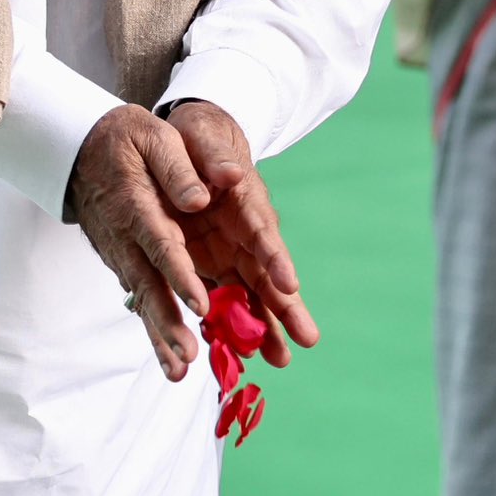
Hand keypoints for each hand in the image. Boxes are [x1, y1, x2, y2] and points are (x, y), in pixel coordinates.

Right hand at [68, 105, 211, 380]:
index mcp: (138, 204)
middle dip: (167, 322)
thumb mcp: (152, 136)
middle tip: (187, 357)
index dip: (178, 273)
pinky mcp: (124, 262)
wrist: (78, 149)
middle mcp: (126, 237)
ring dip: (160, 335)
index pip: (160, 242)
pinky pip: (141, 298)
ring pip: (143, 299)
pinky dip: (154, 327)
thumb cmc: (123, 139)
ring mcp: (122, 253)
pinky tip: (171, 357)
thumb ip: (176, 165)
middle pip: (148, 284)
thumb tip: (200, 197)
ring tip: (180, 371)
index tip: (199, 302)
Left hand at [165, 101, 318, 366]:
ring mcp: (228, 250)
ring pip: (250, 293)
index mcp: (246, 201)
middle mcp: (243, 232)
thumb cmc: (200, 136)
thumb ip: (215, 155)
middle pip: (268, 273)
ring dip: (264, 324)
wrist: (188, 142)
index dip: (277, 258)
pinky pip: (220, 296)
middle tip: (307, 339)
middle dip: (285, 306)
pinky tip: (235, 352)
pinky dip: (227, 323)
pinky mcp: (209, 262)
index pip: (264, 231)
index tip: (289, 283)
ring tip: (280, 359)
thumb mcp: (204, 136)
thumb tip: (230, 171)